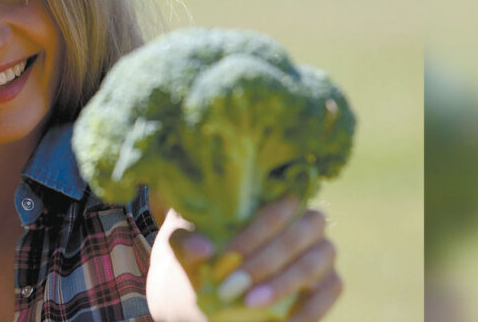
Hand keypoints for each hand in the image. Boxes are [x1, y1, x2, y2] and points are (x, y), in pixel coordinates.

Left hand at [165, 195, 342, 321]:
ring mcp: (320, 251)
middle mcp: (303, 220)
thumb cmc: (197, 254)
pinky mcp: (328, 283)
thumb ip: (185, 242)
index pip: (276, 205)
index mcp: (269, 199)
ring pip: (316, 262)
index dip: (253, 233)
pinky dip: (308, 310)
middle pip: (302, 231)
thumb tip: (204, 247)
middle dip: (267, 260)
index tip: (225, 258)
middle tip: (232, 287)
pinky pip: (330, 292)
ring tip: (250, 304)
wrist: (205, 287)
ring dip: (283, 284)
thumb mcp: (180, 246)